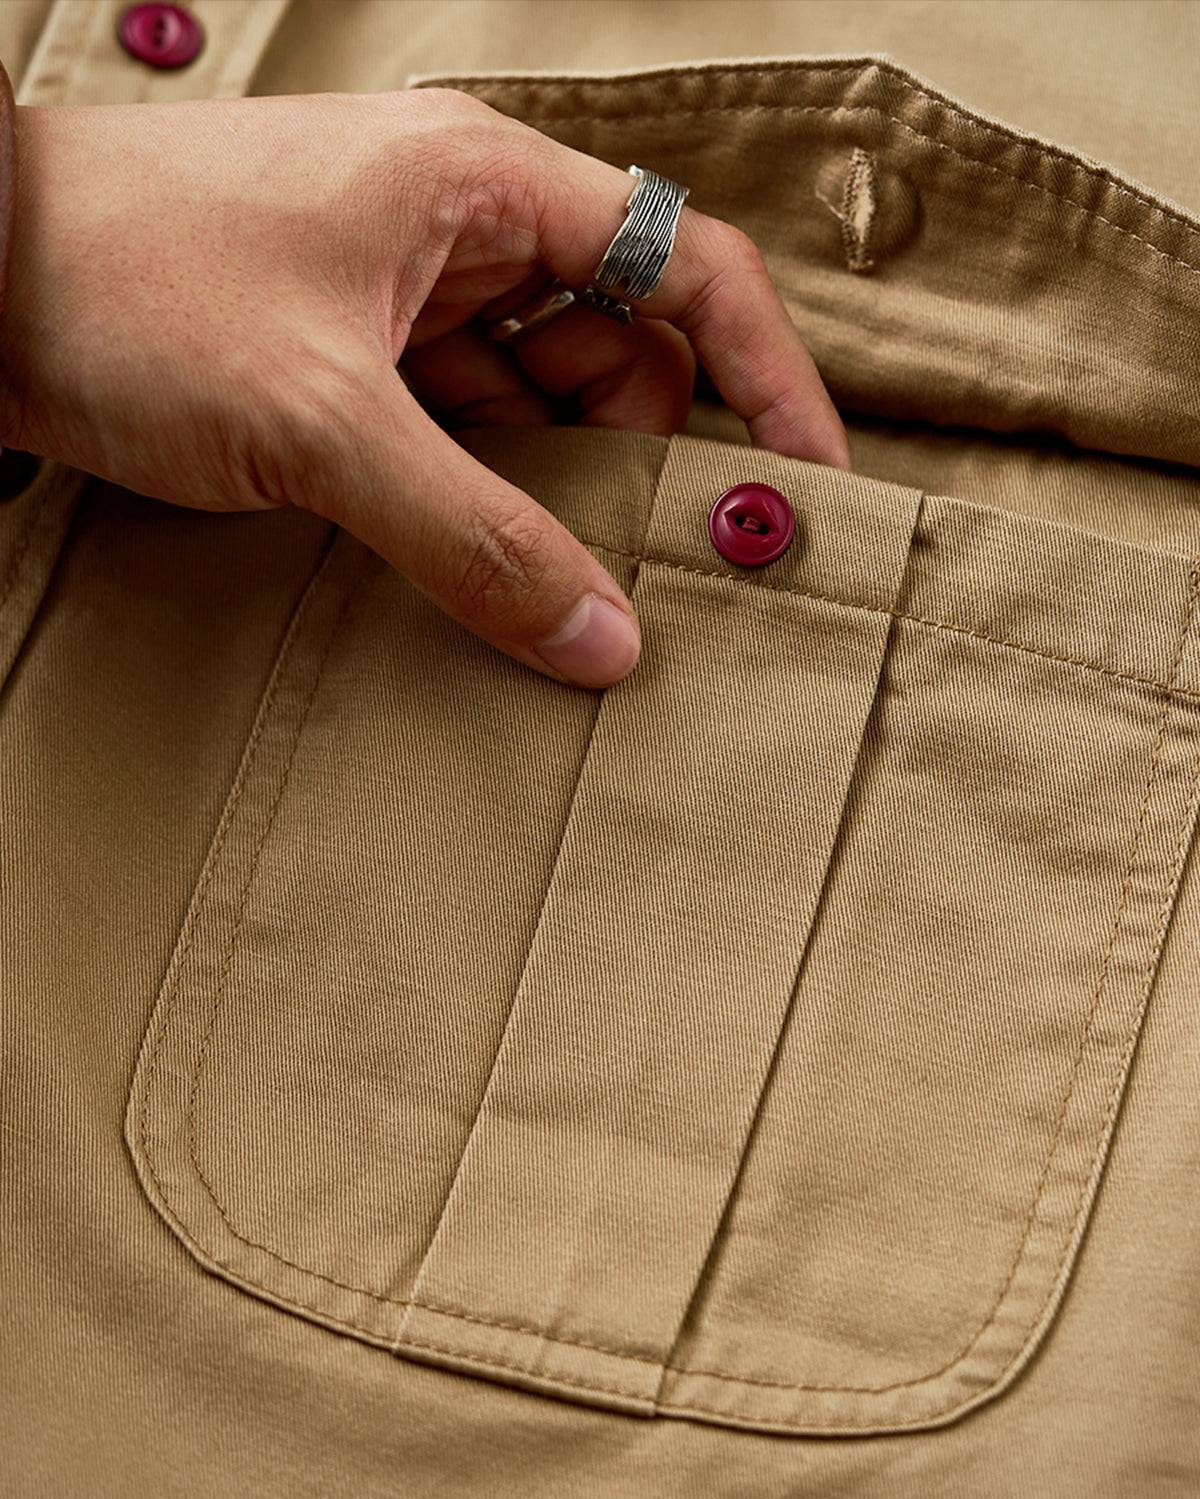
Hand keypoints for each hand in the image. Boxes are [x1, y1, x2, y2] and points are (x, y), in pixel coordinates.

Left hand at [0, 88, 848, 686]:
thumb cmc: (126, 288)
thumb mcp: (322, 421)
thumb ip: (474, 536)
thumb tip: (606, 638)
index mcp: (482, 186)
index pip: (685, 265)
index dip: (767, 374)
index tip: (805, 483)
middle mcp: (460, 231)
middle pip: (623, 350)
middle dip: (661, 460)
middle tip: (686, 579)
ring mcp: (406, 298)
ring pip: (546, 405)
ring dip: (573, 495)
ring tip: (594, 594)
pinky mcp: (357, 362)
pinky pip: (470, 437)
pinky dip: (496, 503)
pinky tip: (504, 573)